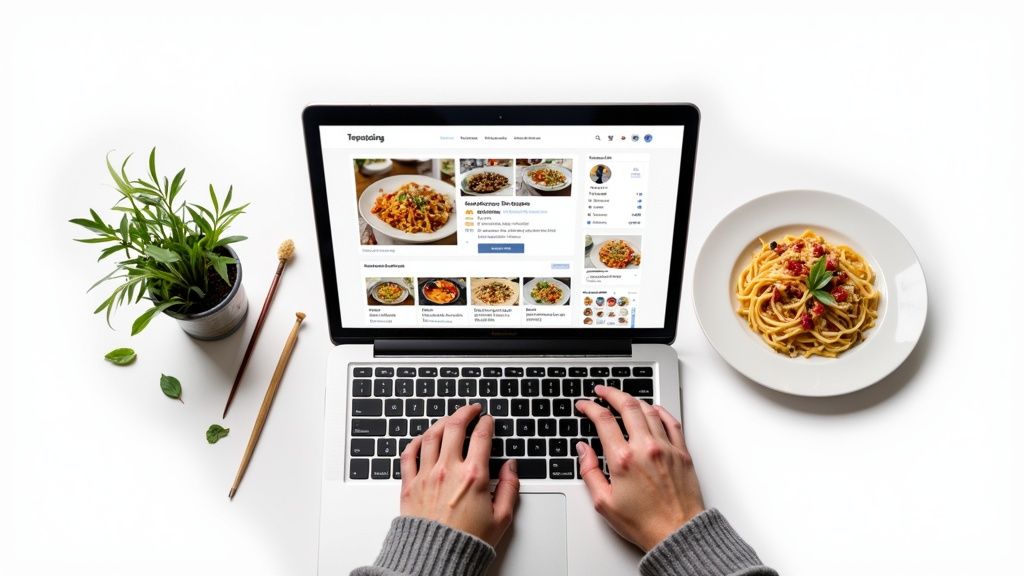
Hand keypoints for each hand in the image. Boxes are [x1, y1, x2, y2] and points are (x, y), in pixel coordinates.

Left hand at [399, 403, 519, 546]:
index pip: (481, 436)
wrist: (436, 560)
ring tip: (450, 419)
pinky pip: (408, 454)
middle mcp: (448, 470)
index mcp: (473, 476)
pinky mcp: (409, 485)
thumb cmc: (467, 542)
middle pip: (454, 426)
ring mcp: (426, 475)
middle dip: (465, 412)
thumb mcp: (502, 518)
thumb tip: (512, 467)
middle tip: (471, 409)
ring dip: (442, 421)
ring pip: (431, 435)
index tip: (488, 420)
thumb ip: (510, 488)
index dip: (486, 423)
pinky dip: (416, 441)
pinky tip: (423, 438)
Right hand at [575, 386, 704, 551]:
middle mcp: (645, 448)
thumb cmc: (644, 523)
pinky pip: (671, 422)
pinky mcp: (682, 453)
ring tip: (623, 398)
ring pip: (649, 410)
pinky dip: (660, 411)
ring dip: (633, 400)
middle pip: (627, 405)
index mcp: (623, 459)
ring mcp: (666, 448)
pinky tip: (653, 409)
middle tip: (602, 391)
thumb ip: (590, 472)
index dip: (590, 407)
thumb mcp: (604, 503)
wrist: (678, 534)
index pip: (603, 420)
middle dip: (611, 393)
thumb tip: (583, 450)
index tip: (584, 405)